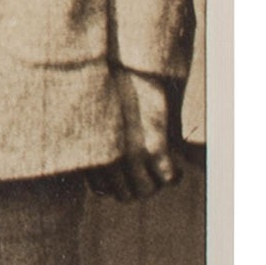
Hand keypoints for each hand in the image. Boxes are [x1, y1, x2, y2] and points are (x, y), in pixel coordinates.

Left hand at [92, 70, 184, 200]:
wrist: (121, 68)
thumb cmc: (105, 91)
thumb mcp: (92, 123)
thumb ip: (96, 144)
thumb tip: (98, 165)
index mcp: (90, 154)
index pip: (104, 191)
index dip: (119, 184)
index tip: (128, 173)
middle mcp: (108, 160)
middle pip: (128, 196)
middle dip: (139, 186)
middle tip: (149, 171)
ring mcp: (130, 155)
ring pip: (147, 191)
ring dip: (157, 183)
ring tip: (161, 168)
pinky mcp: (153, 146)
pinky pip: (168, 178)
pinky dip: (174, 175)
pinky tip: (175, 162)